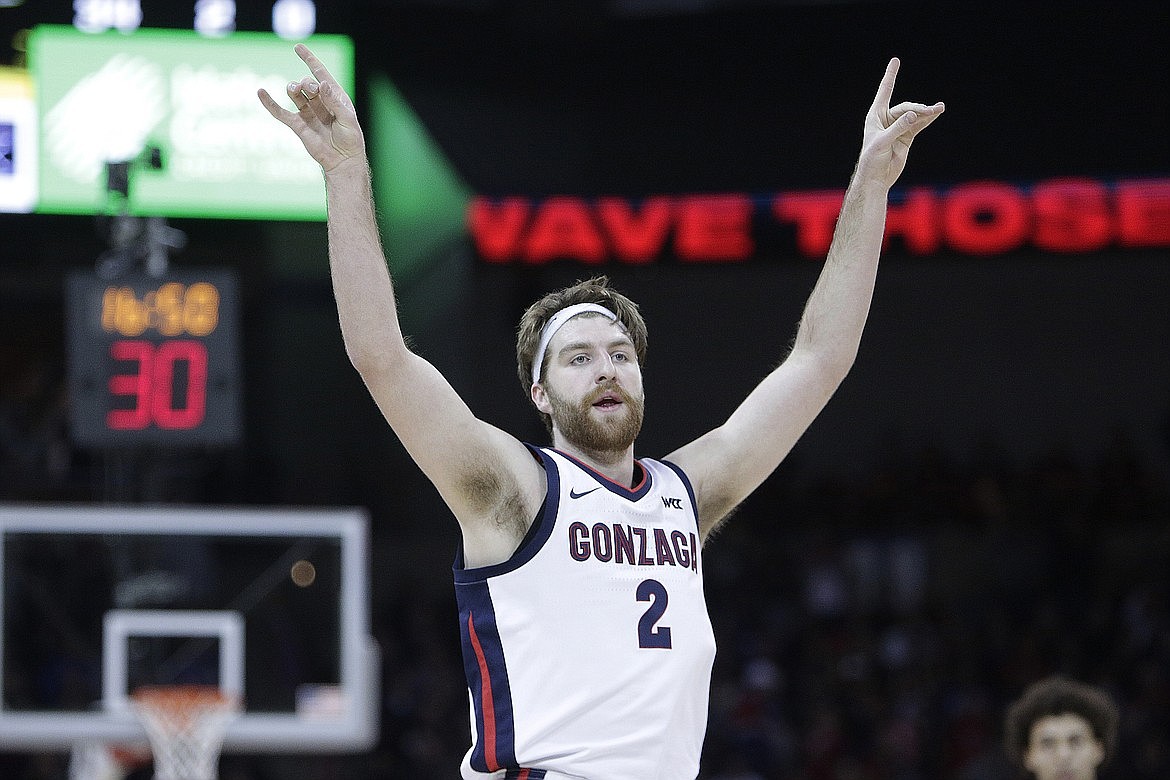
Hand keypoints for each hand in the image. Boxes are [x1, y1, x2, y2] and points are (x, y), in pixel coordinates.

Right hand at [257, 44, 363, 172]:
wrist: (343, 161)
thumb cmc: (350, 139)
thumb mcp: (347, 118)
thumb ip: (334, 101)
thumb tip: (321, 83)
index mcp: (334, 96)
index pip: (320, 73)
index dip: (310, 60)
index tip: (298, 47)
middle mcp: (320, 102)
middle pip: (307, 83)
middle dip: (307, 83)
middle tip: (311, 90)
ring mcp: (308, 113)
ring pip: (295, 94)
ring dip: (293, 89)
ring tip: (295, 90)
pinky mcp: (298, 125)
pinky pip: (281, 113)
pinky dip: (270, 103)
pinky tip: (260, 92)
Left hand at [856, 58, 943, 188]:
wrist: (876, 179)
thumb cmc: (872, 160)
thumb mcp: (882, 142)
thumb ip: (898, 128)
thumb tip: (914, 115)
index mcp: (875, 116)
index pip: (884, 92)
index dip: (890, 76)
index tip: (896, 61)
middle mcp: (886, 119)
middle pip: (905, 108)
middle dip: (917, 109)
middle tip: (929, 112)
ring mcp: (898, 128)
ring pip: (914, 116)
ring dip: (926, 112)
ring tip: (939, 109)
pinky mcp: (906, 137)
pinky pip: (919, 125)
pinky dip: (927, 119)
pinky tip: (937, 113)